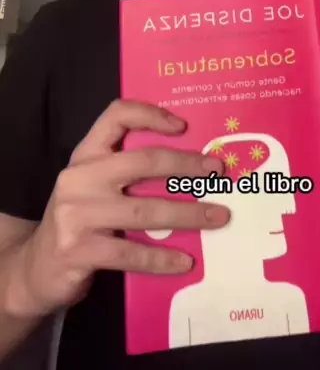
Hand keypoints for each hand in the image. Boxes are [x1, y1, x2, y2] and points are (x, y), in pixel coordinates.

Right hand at [8, 100, 228, 317]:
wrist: (37, 269)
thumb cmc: (80, 221)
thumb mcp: (94, 186)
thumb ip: (126, 172)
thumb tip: (193, 166)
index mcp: (86, 154)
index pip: (116, 116)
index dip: (150, 114)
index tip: (183, 126)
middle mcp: (80, 177)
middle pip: (143, 162)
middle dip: (186, 166)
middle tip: (218, 173)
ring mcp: (77, 213)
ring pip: (145, 209)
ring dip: (188, 213)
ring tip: (219, 216)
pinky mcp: (79, 249)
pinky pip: (131, 252)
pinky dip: (162, 257)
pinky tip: (186, 260)